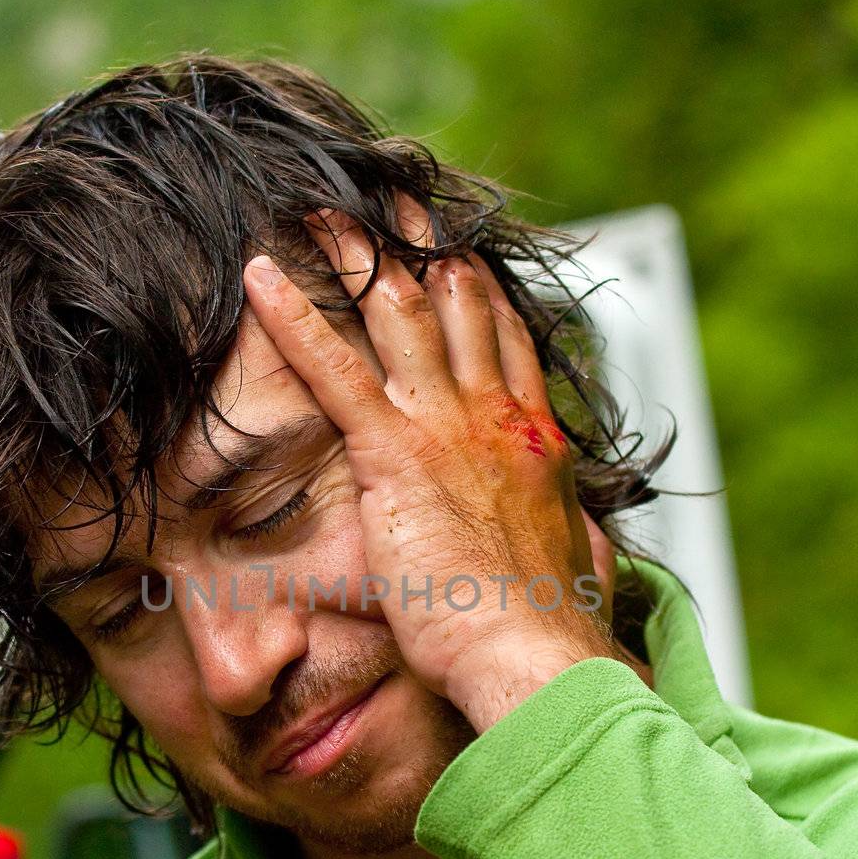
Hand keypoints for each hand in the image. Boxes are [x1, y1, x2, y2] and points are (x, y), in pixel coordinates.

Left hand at [241, 204, 618, 733]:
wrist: (536, 656)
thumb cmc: (552, 629)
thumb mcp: (586, 569)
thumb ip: (585, 541)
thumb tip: (596, 542)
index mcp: (536, 440)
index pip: (507, 343)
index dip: (478, 292)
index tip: (457, 256)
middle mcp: (497, 414)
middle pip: (457, 303)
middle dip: (422, 247)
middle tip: (394, 202)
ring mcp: (447, 425)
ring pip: (396, 312)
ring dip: (357, 255)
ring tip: (323, 213)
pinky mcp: (395, 454)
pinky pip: (334, 366)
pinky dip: (294, 316)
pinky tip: (260, 275)